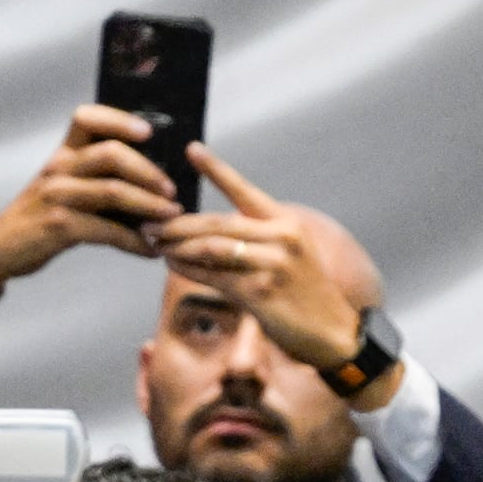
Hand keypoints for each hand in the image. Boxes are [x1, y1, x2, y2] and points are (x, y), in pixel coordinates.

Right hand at [0, 104, 180, 304]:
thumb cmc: (37, 218)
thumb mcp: (58, 186)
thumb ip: (92, 176)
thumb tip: (148, 180)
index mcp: (62, 154)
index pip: (88, 118)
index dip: (120, 120)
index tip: (148, 132)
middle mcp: (59, 168)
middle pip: (111, 153)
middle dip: (149, 171)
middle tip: (171, 189)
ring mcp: (57, 196)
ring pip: (114, 190)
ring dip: (149, 205)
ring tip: (170, 216)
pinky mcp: (59, 225)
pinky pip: (107, 230)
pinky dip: (134, 241)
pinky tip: (148, 249)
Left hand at [147, 148, 374, 389]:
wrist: (332, 332)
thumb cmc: (304, 295)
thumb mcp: (287, 256)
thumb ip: (254, 241)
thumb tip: (206, 236)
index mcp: (286, 222)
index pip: (244, 190)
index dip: (216, 169)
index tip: (191, 149)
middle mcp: (281, 236)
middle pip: (218, 222)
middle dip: (179, 223)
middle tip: (150, 222)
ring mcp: (272, 263)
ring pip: (212, 246)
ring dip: (178, 245)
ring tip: (155, 242)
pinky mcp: (260, 291)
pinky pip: (214, 276)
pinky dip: (188, 269)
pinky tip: (171, 264)